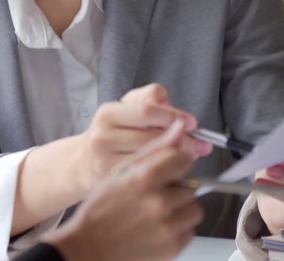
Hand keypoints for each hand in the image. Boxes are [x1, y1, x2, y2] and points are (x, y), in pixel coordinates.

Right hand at [45, 119, 204, 260]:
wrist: (89, 247)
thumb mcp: (121, 171)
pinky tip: (157, 228)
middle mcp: (159, 202)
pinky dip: (178, 229)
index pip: (183, 159)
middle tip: (156, 195)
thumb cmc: (101, 209)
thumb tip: (179, 129)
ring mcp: (167, 227)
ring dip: (180, 209)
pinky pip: (189, 231)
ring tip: (157, 212)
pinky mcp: (173, 247)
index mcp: (146, 178)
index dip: (176, 163)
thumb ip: (154, 149)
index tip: (169, 169)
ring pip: (194, 209)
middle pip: (191, 185)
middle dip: (176, 188)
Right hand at [74, 83, 211, 191]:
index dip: (173, 116)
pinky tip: (172, 171)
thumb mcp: (126, 108)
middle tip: (199, 143)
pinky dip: (166, 174)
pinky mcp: (113, 184)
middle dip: (183, 140)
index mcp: (107, 113)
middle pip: (152, 137)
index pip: (147, 111)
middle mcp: (102, 137)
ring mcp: (105, 163)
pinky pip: (148, 178)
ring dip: (177, 158)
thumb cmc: (113, 133)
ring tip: (189, 156)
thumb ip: (150, 98)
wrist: (84, 164)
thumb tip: (175, 109)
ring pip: (153, 159)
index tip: (191, 123)